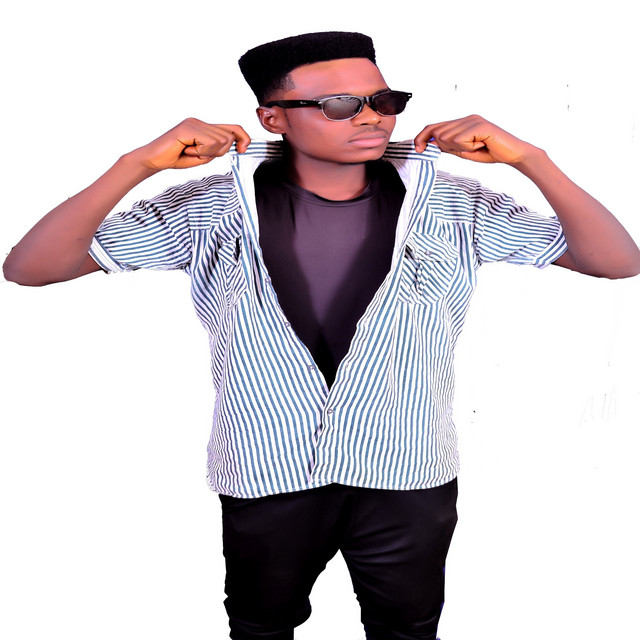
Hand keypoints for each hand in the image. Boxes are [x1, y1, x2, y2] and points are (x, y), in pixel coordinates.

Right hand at [128, 118, 250, 171]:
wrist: (154, 160)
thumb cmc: (176, 159)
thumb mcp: (203, 156)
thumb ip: (216, 150)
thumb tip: (233, 145)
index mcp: (204, 127)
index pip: (233, 128)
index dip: (243, 138)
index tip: (242, 150)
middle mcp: (200, 122)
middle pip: (229, 136)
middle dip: (219, 152)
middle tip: (201, 155)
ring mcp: (194, 123)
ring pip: (221, 140)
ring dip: (208, 153)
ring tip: (192, 152)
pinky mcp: (188, 128)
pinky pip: (208, 142)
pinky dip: (200, 152)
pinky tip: (187, 150)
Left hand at [414, 114, 536, 164]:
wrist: (513, 154)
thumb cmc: (489, 153)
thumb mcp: (463, 151)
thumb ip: (448, 146)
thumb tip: (429, 145)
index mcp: (462, 123)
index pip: (434, 126)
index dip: (422, 137)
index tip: (417, 149)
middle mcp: (467, 118)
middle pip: (438, 132)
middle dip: (446, 147)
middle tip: (467, 150)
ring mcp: (473, 120)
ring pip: (447, 137)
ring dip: (460, 148)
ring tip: (476, 147)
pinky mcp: (480, 125)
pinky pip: (460, 140)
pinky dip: (468, 148)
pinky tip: (481, 146)